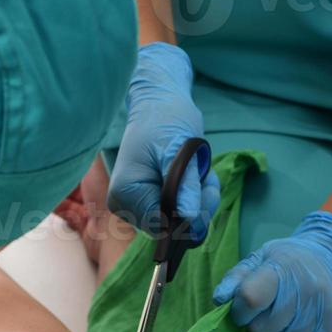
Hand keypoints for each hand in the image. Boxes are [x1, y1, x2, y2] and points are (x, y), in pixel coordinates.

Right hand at [107, 43, 219, 238]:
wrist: (159, 104)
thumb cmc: (164, 119)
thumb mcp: (178, 148)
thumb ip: (184, 183)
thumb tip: (187, 216)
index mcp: (126, 194)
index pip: (161, 226)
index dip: (188, 215)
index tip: (203, 188)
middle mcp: (126, 206)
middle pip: (171, 228)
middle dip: (197, 205)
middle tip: (205, 176)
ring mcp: (137, 206)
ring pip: (179, 222)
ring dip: (199, 200)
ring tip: (201, 172)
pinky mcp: (150, 202)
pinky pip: (179, 213)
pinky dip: (195, 197)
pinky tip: (197, 176)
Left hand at [213, 211, 331, 331]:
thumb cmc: (288, 262)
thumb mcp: (260, 258)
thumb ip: (236, 277)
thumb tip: (220, 299)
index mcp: (285, 268)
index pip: (251, 299)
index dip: (239, 310)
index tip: (243, 309)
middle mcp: (309, 290)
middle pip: (263, 328)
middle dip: (256, 325)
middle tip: (265, 314)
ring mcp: (325, 313)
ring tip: (278, 324)